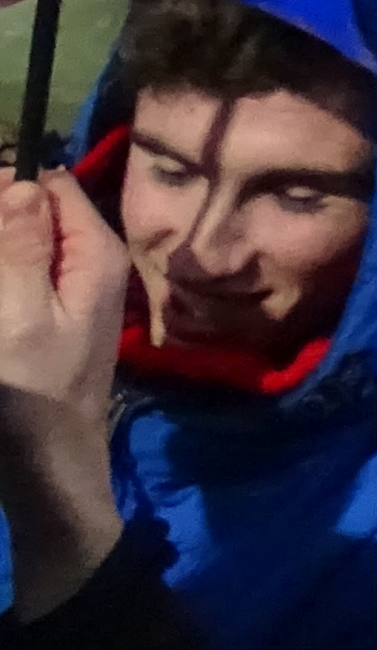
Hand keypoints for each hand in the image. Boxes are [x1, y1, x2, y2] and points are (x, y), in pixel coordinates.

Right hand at [0, 170, 126, 617]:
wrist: (45, 472)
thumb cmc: (31, 396)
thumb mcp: (21, 317)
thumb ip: (21, 246)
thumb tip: (22, 177)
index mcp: (94, 252)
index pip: (48, 185)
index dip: (2, 191)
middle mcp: (87, 263)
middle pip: (27, 216)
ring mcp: (65, 293)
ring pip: (14, 252)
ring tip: (3, 320)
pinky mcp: (41, 320)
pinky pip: (14, 285)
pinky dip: (2, 287)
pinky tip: (1, 321)